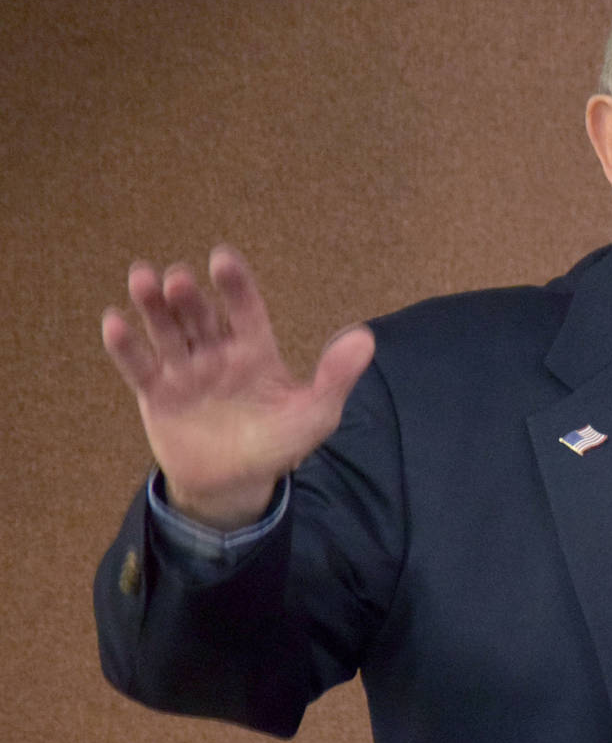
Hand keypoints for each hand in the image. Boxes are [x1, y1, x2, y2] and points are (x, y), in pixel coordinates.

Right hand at [101, 246, 374, 529]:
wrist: (236, 484)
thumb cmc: (279, 443)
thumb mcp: (315, 413)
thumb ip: (335, 377)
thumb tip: (366, 338)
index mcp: (255, 350)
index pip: (246, 310)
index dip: (235, 285)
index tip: (222, 258)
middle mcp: (217, 352)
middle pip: (200, 316)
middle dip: (189, 297)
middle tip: (179, 278)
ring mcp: (185, 370)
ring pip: (167, 331)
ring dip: (153, 306)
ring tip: (142, 279)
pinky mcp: (156, 393)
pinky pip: (138, 366)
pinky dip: (126, 347)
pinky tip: (114, 323)